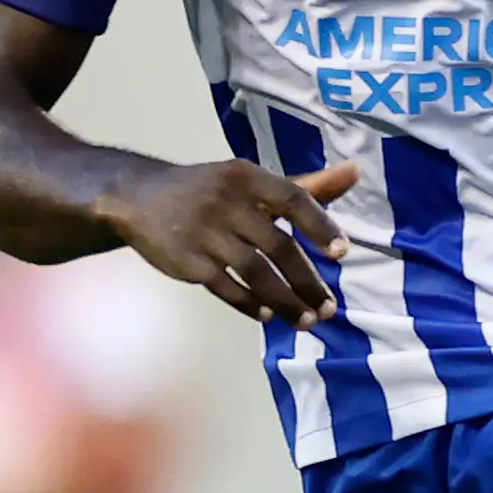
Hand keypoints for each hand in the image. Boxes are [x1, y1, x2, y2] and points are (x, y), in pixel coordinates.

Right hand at [104, 159, 357, 326]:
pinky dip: (249, 303)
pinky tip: (268, 315)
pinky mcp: (187, 261)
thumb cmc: (210, 191)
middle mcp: (226, 202)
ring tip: (306, 320)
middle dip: (308, 281)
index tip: (342, 253)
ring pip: (255, 273)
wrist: (137, 197)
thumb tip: (355, 173)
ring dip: (285, 301)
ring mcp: (204, 233)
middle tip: (329, 307)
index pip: (292, 198)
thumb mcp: (251, 181)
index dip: (320, 225)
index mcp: (247, 177)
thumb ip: (304, 186)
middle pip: (278, 246)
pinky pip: (226, 288)